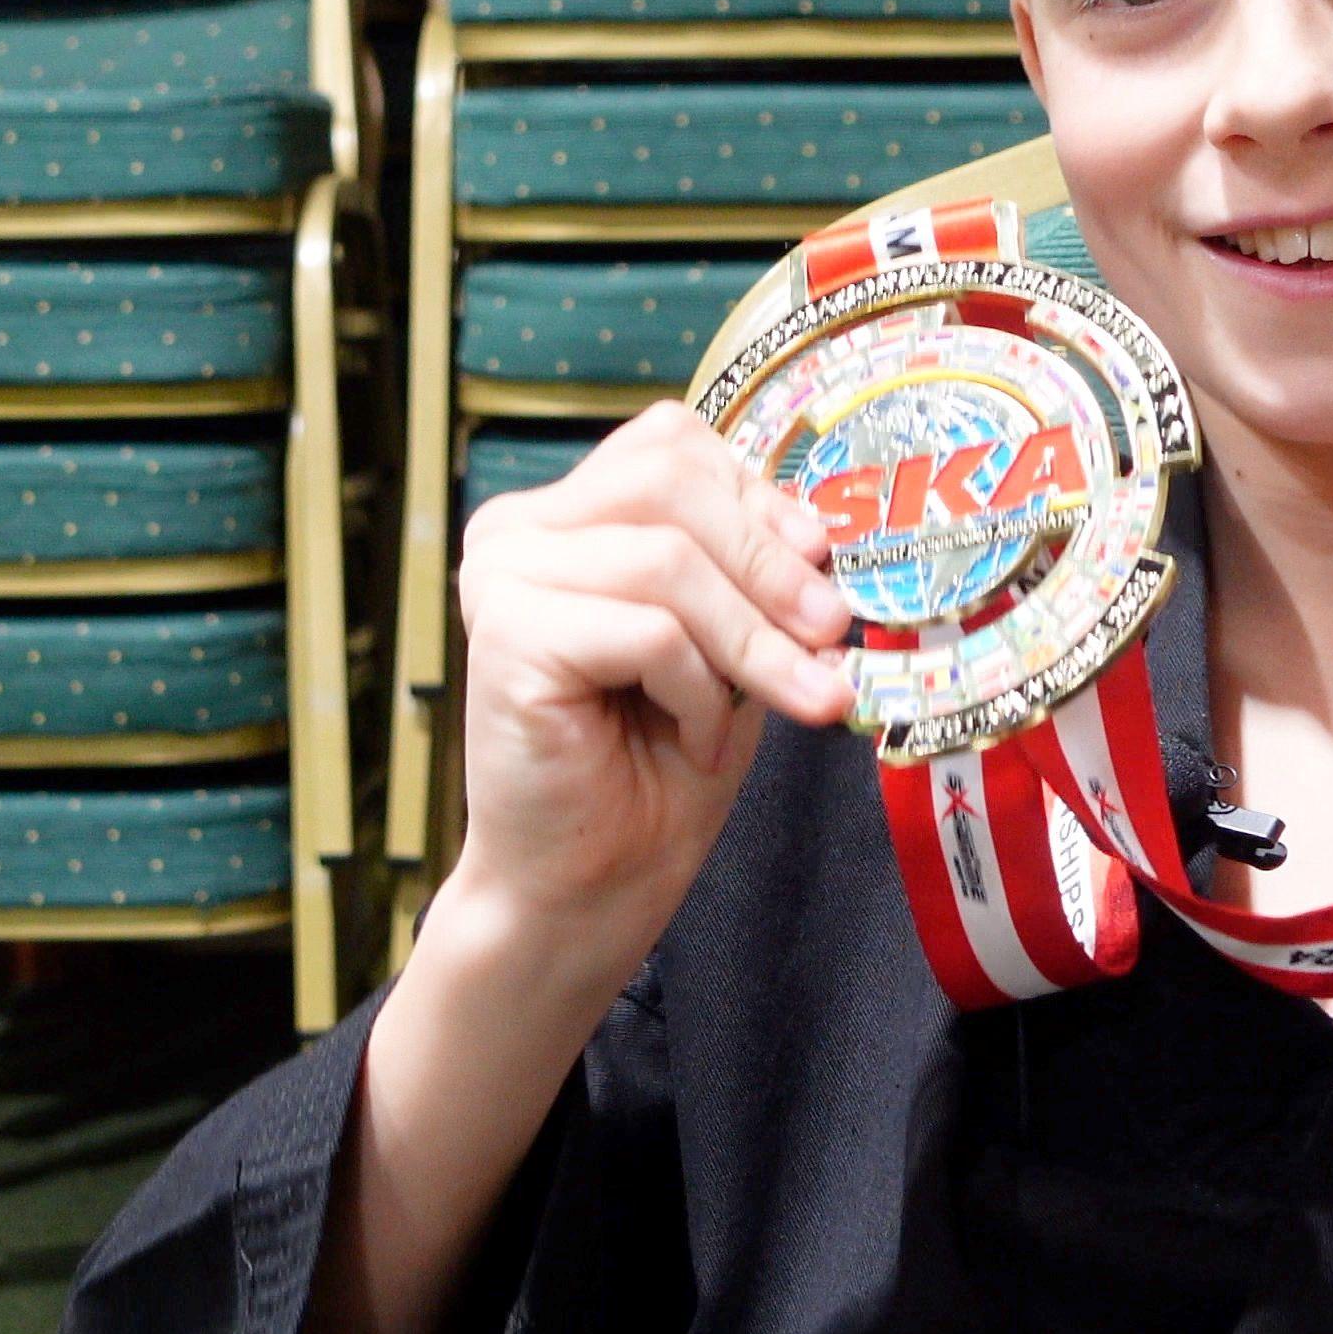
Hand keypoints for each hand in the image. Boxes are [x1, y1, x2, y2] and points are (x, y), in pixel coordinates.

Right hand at [441, 403, 856, 963]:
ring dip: (750, 641)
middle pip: (670, 484)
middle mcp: (516, 529)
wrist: (590, 888)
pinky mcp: (504, 637)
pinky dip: (699, 691)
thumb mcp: (726, 638)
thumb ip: (750, 565)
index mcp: (564, 512)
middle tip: (831, 637)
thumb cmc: (656, 765)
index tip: (823, 562)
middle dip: (770, 565)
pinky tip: (696, 740)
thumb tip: (822, 531)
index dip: (758, 497)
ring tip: (788, 704)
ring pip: (667, 557)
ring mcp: (500, 577)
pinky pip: (648, 630)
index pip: (670, 445)